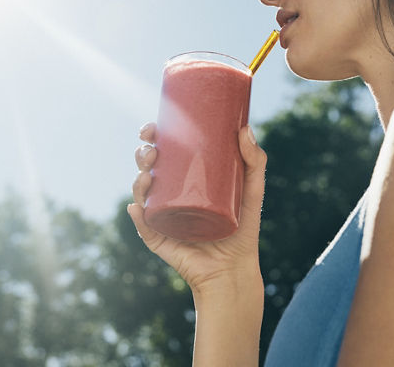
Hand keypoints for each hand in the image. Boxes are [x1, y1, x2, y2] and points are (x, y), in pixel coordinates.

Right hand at [127, 122, 266, 294]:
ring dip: (138, 180)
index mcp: (186, 177)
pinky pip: (144, 226)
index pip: (165, 151)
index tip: (151, 127)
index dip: (153, 136)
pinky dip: (138, 215)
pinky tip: (137, 207)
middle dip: (142, 154)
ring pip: (141, 192)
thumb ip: (255, 160)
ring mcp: (163, 215)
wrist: (236, 267)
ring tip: (148, 176)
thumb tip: (245, 128)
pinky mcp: (160, 238)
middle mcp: (171, 194)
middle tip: (152, 151)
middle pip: (148, 168)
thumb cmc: (244, 225)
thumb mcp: (253, 189)